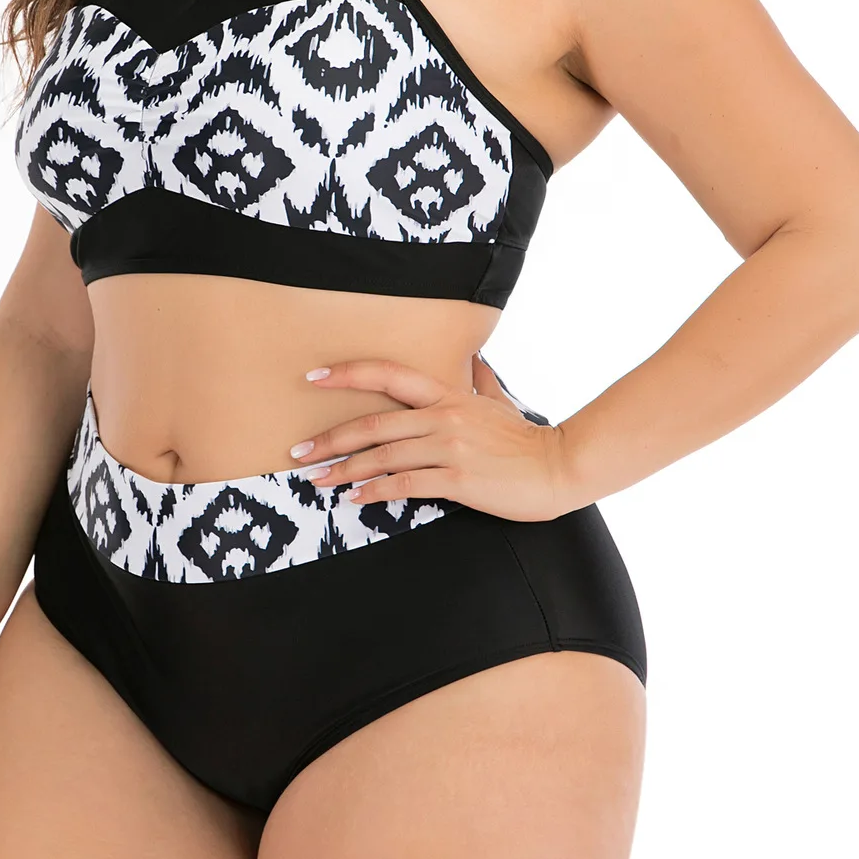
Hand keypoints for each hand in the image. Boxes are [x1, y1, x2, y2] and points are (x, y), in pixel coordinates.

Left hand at [292, 352, 571, 521]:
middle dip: (330, 438)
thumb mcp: (501, 404)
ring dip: (344, 469)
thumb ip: (482, 382)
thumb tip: (476, 361)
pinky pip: (404, 484)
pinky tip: (355, 497)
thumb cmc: (527, 440)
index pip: (389, 375)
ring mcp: (449, 447)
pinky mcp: (457, 478)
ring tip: (317, 479)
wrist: (560, 467)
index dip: (347, 374)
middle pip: (373, 422)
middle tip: (299, 451)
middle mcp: (443, 416)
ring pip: (383, 455)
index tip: (312, 377)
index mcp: (449, 395)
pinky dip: (375, 491)